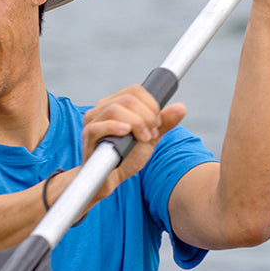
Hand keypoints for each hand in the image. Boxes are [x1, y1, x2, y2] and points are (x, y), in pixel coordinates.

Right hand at [82, 85, 185, 199]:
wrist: (109, 179)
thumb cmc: (126, 157)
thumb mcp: (149, 138)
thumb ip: (164, 123)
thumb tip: (181, 108)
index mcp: (115, 104)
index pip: (135, 91)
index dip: (151, 104)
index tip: (157, 124)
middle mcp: (101, 109)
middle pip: (128, 98)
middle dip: (147, 115)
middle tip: (152, 133)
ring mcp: (92, 122)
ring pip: (115, 109)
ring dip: (136, 123)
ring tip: (143, 138)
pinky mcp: (88, 137)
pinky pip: (99, 126)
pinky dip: (115, 127)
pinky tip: (127, 132)